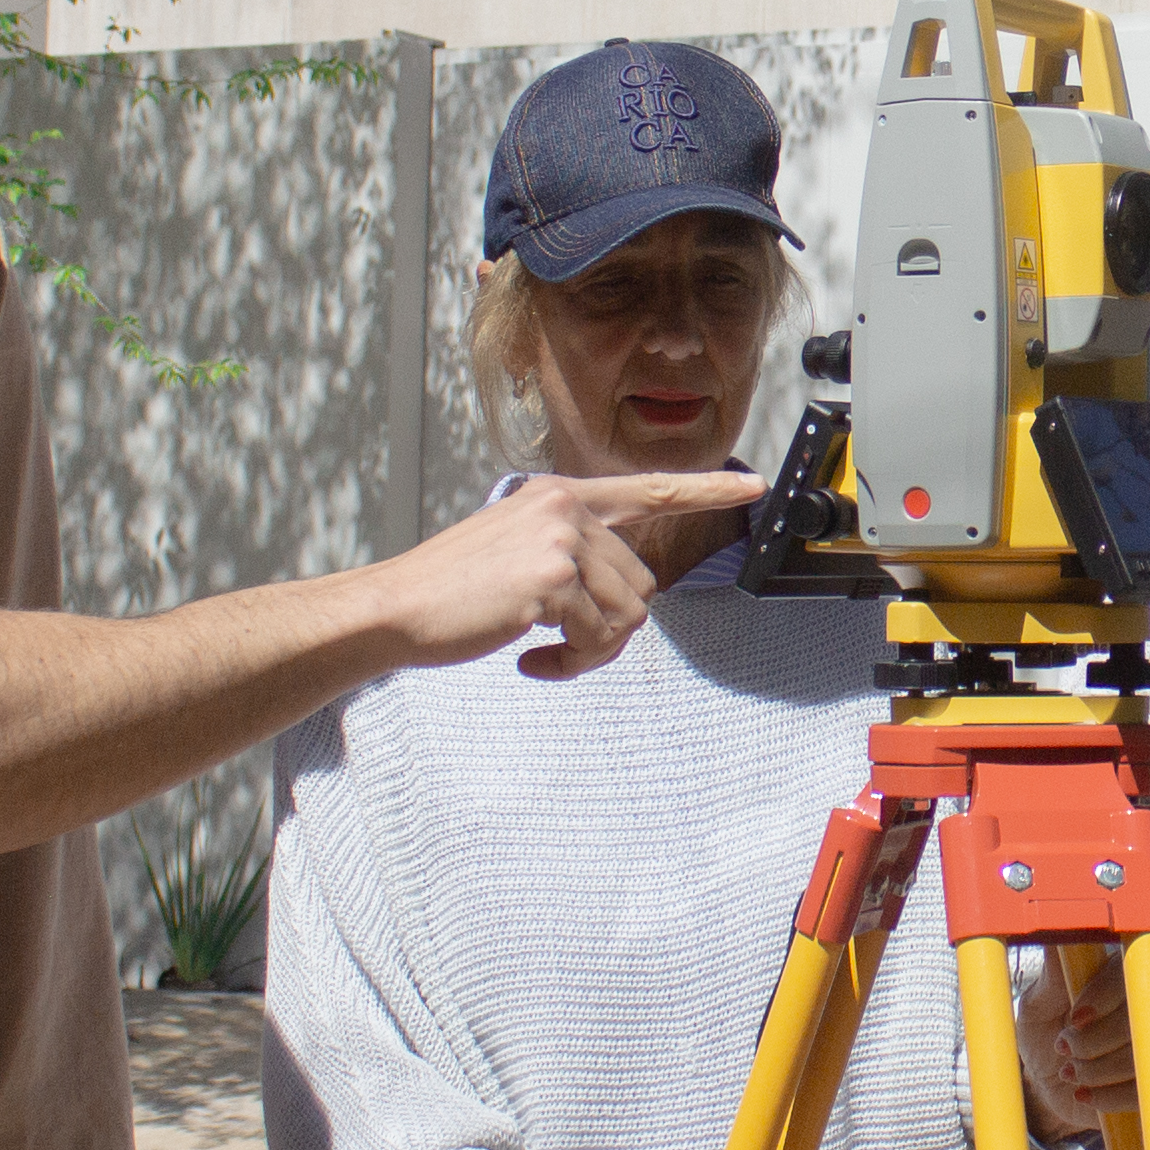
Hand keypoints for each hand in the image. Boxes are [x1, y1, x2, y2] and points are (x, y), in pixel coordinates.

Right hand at [388, 471, 764, 679]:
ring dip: (592, 650)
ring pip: (628, 615)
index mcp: (558, 496)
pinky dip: (571, 665)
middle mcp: (564, 509)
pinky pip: (599, 640)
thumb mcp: (514, 548)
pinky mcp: (552, 582)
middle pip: (640, 582)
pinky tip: (530, 662)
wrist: (396, 607)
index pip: (648, 489)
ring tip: (542, 649)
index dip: (706, 489)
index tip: (753, 484)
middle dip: (609, 625)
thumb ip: (568, 551)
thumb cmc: (452, 591)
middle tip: (560, 643)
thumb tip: (623, 592)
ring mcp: (560, 542)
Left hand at [1017, 949, 1136, 1139]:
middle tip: (1062, 1047)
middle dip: (1094, 1041)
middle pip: (1140, 1017)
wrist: (1046, 1082)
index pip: (1127, 973)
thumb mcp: (1036, 1005)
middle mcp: (1143, 1002)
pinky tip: (1086, 1093)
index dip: (1103, 996)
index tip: (1073, 1018)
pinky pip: (1145, 1091)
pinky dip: (1109, 1097)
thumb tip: (1054, 933)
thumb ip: (1051, 977)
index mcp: (1116, 974)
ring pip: (1143, 1056)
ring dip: (1097, 1071)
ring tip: (1069, 1072)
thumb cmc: (1042, 1033)